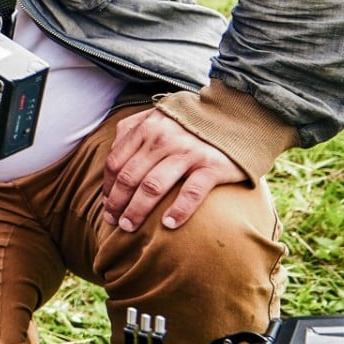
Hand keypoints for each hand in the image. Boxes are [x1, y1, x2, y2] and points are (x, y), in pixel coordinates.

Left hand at [102, 108, 246, 232]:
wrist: (237, 117)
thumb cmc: (191, 123)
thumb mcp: (157, 118)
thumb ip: (133, 131)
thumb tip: (112, 157)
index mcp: (147, 128)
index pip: (116, 162)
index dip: (108, 187)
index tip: (106, 205)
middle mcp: (164, 139)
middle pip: (130, 177)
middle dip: (118, 203)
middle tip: (113, 221)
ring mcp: (188, 152)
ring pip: (153, 187)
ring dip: (137, 210)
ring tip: (130, 227)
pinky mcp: (212, 166)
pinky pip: (191, 192)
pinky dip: (178, 210)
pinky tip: (168, 225)